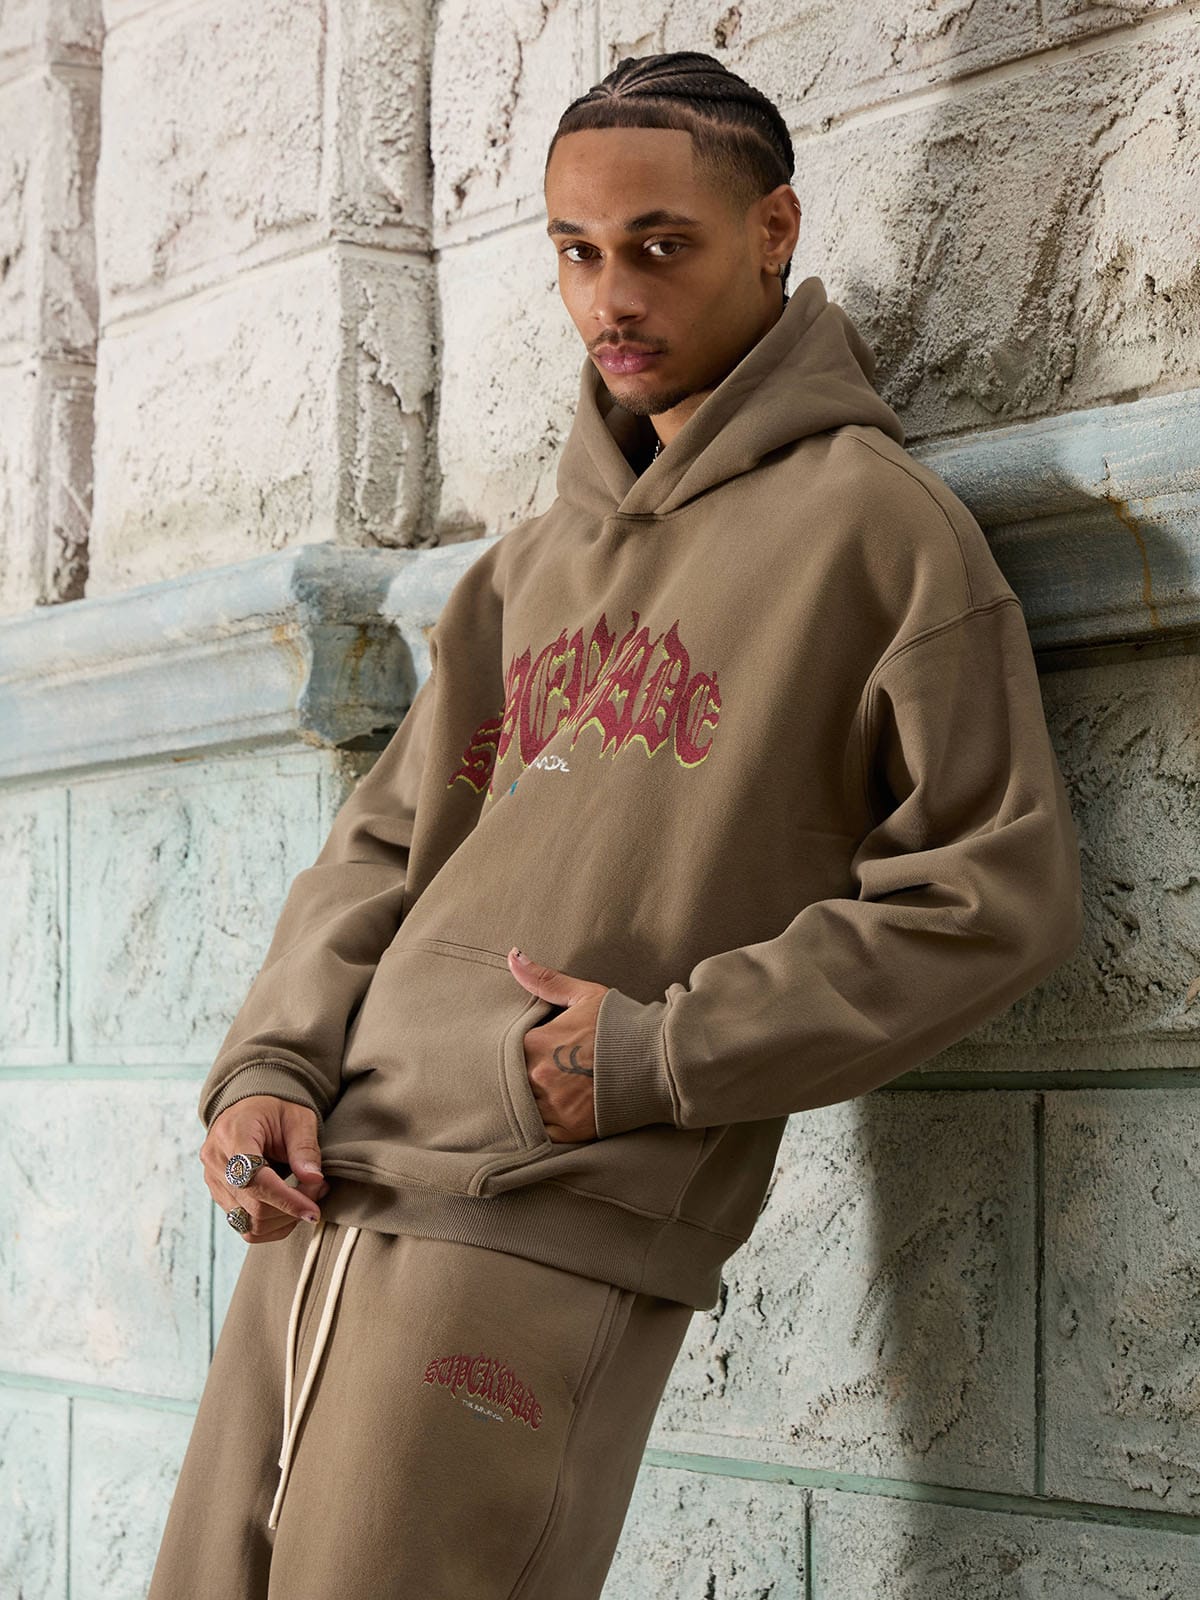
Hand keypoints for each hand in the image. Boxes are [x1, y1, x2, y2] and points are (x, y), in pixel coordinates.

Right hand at [200, 1095, 329, 1243]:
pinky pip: (244, 1225)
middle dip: (292, 1208)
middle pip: (253, 1206)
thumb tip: (314, 1180)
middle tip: (318, 1191)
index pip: (255, 1180)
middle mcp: (216, 1160)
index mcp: (233, 1134)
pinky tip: (289, 1208)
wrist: (250, 1107)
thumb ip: (305, 1148)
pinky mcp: (219, 1195)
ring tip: (306, 1198)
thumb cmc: (275, 1109)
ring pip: (249, 1223)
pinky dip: (272, 1224)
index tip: (313, 1211)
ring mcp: (213, 1180)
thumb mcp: (298, 1118)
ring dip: (283, 1220)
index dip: (287, 1200)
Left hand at [507, 948, 604, 1142]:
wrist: (660, 1059)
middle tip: (539, 1073)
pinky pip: (542, 1132)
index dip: (515, 1051)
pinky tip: (558, 1112)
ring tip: (549, 1093)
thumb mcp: (584, 995)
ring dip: (531, 1102)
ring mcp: (553, 1105)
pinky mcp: (569, 1130)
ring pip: (524, 1108)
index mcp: (537, 1042)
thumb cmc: (621, 1024)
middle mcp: (539, 1076)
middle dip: (521, 1077)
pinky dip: (546, 1125)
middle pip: (512, 1081)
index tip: (529, 1051)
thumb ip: (545, 980)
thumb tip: (512, 955)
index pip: (505, 1050)